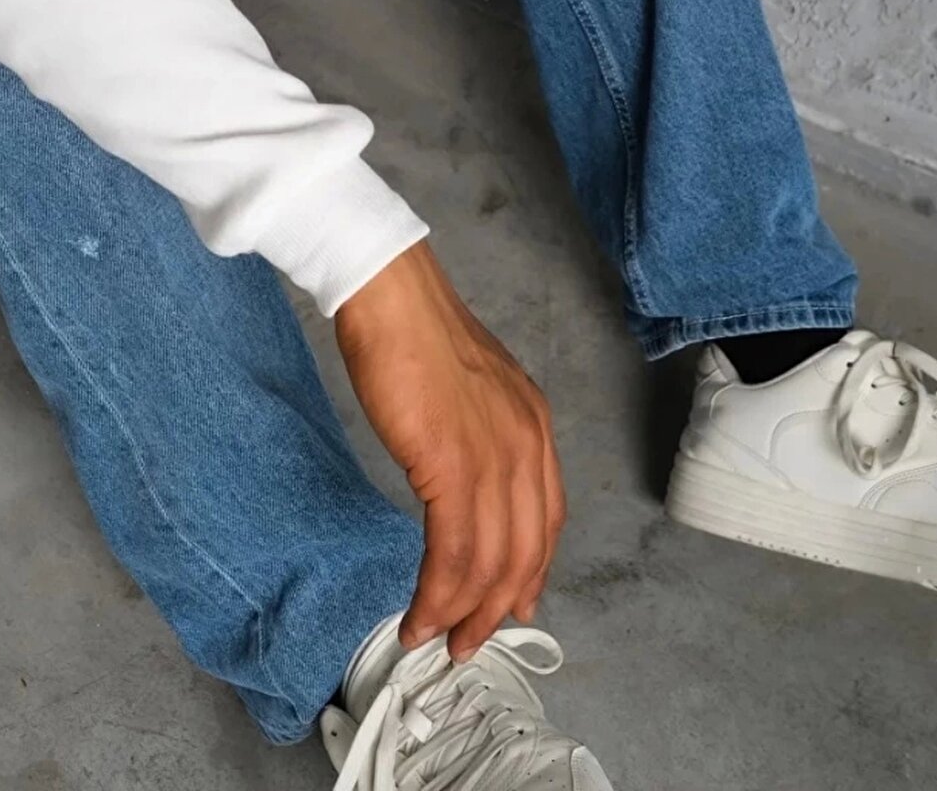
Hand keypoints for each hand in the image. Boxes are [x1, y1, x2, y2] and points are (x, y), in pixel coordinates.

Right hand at [334, 239, 564, 661]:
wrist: (389, 295)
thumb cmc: (414, 329)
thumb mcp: (469, 387)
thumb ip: (478, 433)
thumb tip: (460, 479)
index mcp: (533, 422)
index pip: (547, 518)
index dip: (531, 571)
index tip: (512, 606)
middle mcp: (526, 444)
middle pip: (525, 551)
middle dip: (495, 608)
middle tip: (467, 642)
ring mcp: (494, 457)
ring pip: (490, 563)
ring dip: (461, 613)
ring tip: (432, 637)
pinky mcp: (453, 466)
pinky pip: (453, 553)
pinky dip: (437, 595)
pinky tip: (418, 613)